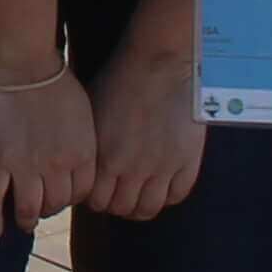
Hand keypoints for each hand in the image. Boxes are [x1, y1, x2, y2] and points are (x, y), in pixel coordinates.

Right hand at [0, 56, 97, 238]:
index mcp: (83, 153)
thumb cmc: (52, 76)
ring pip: (27, 208)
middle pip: (56, 203)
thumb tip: (74, 151)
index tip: (62, 196)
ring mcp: (26, 167)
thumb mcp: (81, 111)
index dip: (71, 197)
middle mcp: (58, 166)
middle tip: (40, 208)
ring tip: (22, 223)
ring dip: (25, 219)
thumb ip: (81, 137)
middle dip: (48, 208)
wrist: (21, 62)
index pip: (82, 192)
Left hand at [88, 5, 205, 218]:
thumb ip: (90, 147)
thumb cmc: (121, 80)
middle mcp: (132, 170)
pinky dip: (168, 196)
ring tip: (140, 193)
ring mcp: (162, 168)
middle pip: (121, 209)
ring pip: (148, 209)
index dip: (96, 198)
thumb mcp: (93, 114)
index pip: (95, 202)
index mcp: (104, 159)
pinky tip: (162, 185)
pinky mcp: (186, 161)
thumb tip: (84, 167)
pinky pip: (177, 195)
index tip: (100, 189)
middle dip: (117, 203)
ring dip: (141, 206)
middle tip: (120, 191)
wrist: (160, 62)